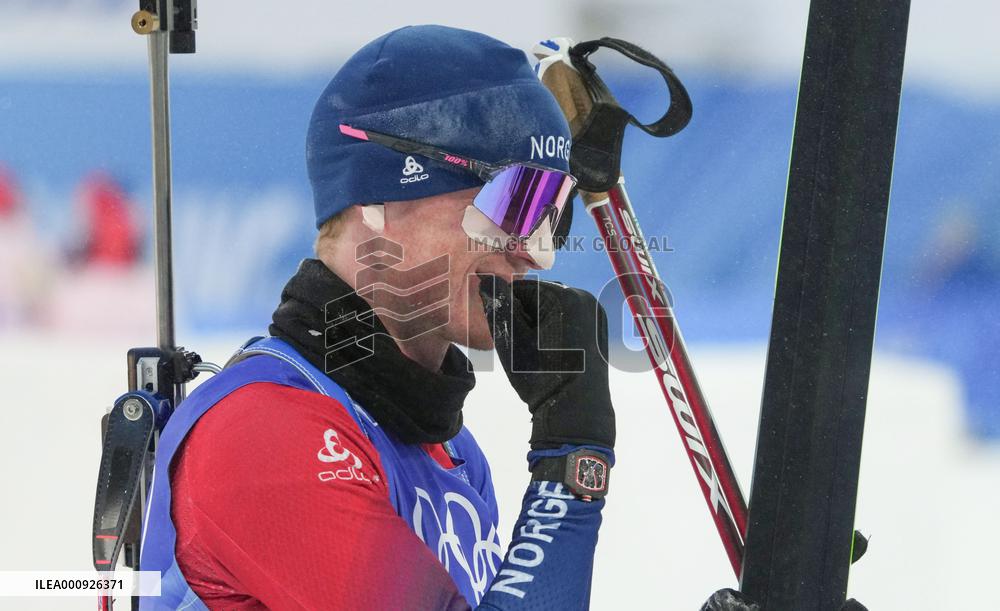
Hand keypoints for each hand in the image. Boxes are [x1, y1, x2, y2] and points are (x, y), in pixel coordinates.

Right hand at [479, 276, 614, 449]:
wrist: (575, 410)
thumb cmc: (540, 375)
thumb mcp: (511, 340)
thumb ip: (498, 305)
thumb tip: (486, 279)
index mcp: (564, 295)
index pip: (523, 289)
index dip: (509, 309)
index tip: (509, 334)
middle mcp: (585, 297)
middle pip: (541, 296)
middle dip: (526, 314)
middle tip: (523, 346)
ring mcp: (596, 312)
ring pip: (555, 307)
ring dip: (540, 322)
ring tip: (537, 351)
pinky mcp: (599, 327)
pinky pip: (570, 318)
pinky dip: (556, 328)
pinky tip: (552, 352)